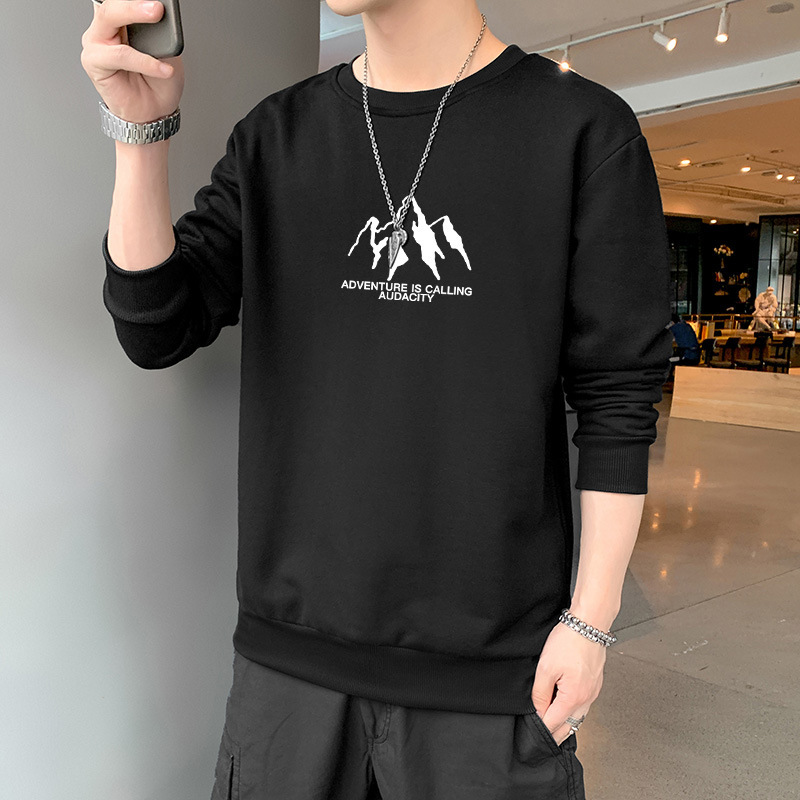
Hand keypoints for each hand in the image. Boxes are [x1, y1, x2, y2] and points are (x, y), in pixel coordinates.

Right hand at [80, 0, 183, 122]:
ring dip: (134, 13)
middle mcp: (106, 28)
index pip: (121, 1)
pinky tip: (161, 68)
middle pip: (112, 3)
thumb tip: (160, 16)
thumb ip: (159, 31)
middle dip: (135, 1)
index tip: (157, 0)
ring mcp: (97, 43)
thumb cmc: (158, 83)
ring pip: (109, 18)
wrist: (154, 113)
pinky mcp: (94, 62)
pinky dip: (142, 60)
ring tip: (157, 16)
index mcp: (122, 21)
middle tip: (157, 5)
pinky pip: (119, 55)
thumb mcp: (168, 50)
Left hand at [531, 618, 605, 744]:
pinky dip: (573, 712)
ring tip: (551, 727)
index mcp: (573, 698)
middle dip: (554, 733)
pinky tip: (565, 709)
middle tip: (540, 739)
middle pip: (569, 726)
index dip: (541, 730)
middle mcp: (587, 699)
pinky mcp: (595, 684)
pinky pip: (584, 706)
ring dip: (565, 724)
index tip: (531, 736)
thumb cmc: (569, 641)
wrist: (589, 623)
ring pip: (578, 718)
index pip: (554, 724)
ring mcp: (593, 692)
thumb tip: (538, 710)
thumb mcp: (546, 667)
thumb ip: (540, 692)